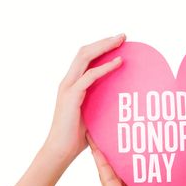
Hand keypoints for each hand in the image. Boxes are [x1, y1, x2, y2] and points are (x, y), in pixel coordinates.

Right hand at [44, 34, 124, 163]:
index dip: (101, 47)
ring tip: (121, 42)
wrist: (61, 150)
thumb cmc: (78, 134)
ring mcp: (68, 87)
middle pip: (85, 51)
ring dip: (105, 47)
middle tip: (123, 36)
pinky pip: (90, 76)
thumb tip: (119, 95)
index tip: (119, 42)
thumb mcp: (92, 111)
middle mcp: (68, 81)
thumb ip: (99, 99)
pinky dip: (105, 67)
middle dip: (105, 41)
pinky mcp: (71, 96)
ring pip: (85, 57)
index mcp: (72, 83)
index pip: (85, 57)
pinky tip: (118, 62)